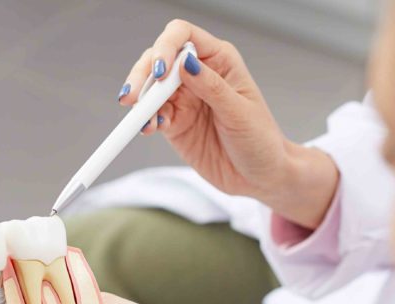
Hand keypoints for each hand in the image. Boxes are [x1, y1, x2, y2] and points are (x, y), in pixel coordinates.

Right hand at [122, 19, 338, 227]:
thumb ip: (212, 87)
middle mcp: (198, 74)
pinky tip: (149, 128)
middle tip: (134, 97)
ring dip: (141, 101)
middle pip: (158, 59)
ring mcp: (184, 99)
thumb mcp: (239, 113)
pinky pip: (152, 115)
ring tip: (142, 119)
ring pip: (150, 87)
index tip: (160, 71)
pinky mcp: (174, 123)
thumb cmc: (260, 140)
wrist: (259, 177)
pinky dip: (145, 120)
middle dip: (143, 75)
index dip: (166, 47)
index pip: (183, 36)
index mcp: (219, 60)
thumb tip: (185, 63)